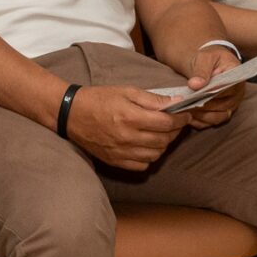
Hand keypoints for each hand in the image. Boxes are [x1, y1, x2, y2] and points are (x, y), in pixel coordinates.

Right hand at [65, 86, 190, 170]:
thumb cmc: (99, 99)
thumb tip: (174, 103)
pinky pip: (142, 166)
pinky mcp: (115, 161)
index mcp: (130, 117)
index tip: (186, 114)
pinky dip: (150, 157)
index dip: (180, 119)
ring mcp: (121, 152)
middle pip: (163, 140)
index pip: (166, 123)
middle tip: (177, 123)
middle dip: (175, 131)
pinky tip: (149, 145)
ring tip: (164, 133)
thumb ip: (151, 99)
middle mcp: (127, 137)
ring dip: (164, 144)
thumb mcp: (125, 91)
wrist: (71, 114)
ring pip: (155, 154)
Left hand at [181, 44, 248, 129]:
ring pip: (217, 117)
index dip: (212, 93)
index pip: (228, 88)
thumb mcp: (205, 57)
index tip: (196, 94)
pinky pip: (211, 122)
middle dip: (202, 105)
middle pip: (221, 106)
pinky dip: (199, 121)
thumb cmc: (210, 58)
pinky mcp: (222, 113)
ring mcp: (231, 105)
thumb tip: (195, 85)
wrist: (211, 64)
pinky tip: (187, 116)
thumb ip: (201, 70)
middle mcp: (237, 93)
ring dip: (200, 115)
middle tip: (185, 104)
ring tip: (184, 109)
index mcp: (237, 76)